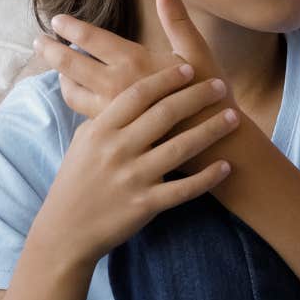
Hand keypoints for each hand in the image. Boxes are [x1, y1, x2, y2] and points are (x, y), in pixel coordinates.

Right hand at [26, 64, 241, 266]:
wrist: (65, 231)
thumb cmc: (75, 182)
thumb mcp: (82, 142)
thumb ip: (103, 115)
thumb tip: (117, 87)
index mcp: (101, 130)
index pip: (138, 94)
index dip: (166, 79)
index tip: (189, 68)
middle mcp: (118, 150)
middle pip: (165, 114)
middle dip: (197, 96)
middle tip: (221, 86)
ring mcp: (133, 178)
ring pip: (180, 148)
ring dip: (211, 130)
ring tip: (234, 117)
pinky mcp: (145, 205)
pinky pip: (183, 189)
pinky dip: (206, 178)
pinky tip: (226, 166)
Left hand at [37, 0, 219, 121]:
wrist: (214, 144)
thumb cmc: (208, 95)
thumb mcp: (196, 52)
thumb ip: (177, 19)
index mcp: (133, 63)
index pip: (91, 40)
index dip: (71, 28)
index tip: (56, 20)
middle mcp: (115, 87)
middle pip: (70, 66)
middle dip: (51, 51)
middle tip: (39, 42)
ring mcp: (110, 112)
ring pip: (72, 93)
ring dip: (62, 78)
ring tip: (59, 69)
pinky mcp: (112, 132)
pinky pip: (83, 113)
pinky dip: (77, 99)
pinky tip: (79, 95)